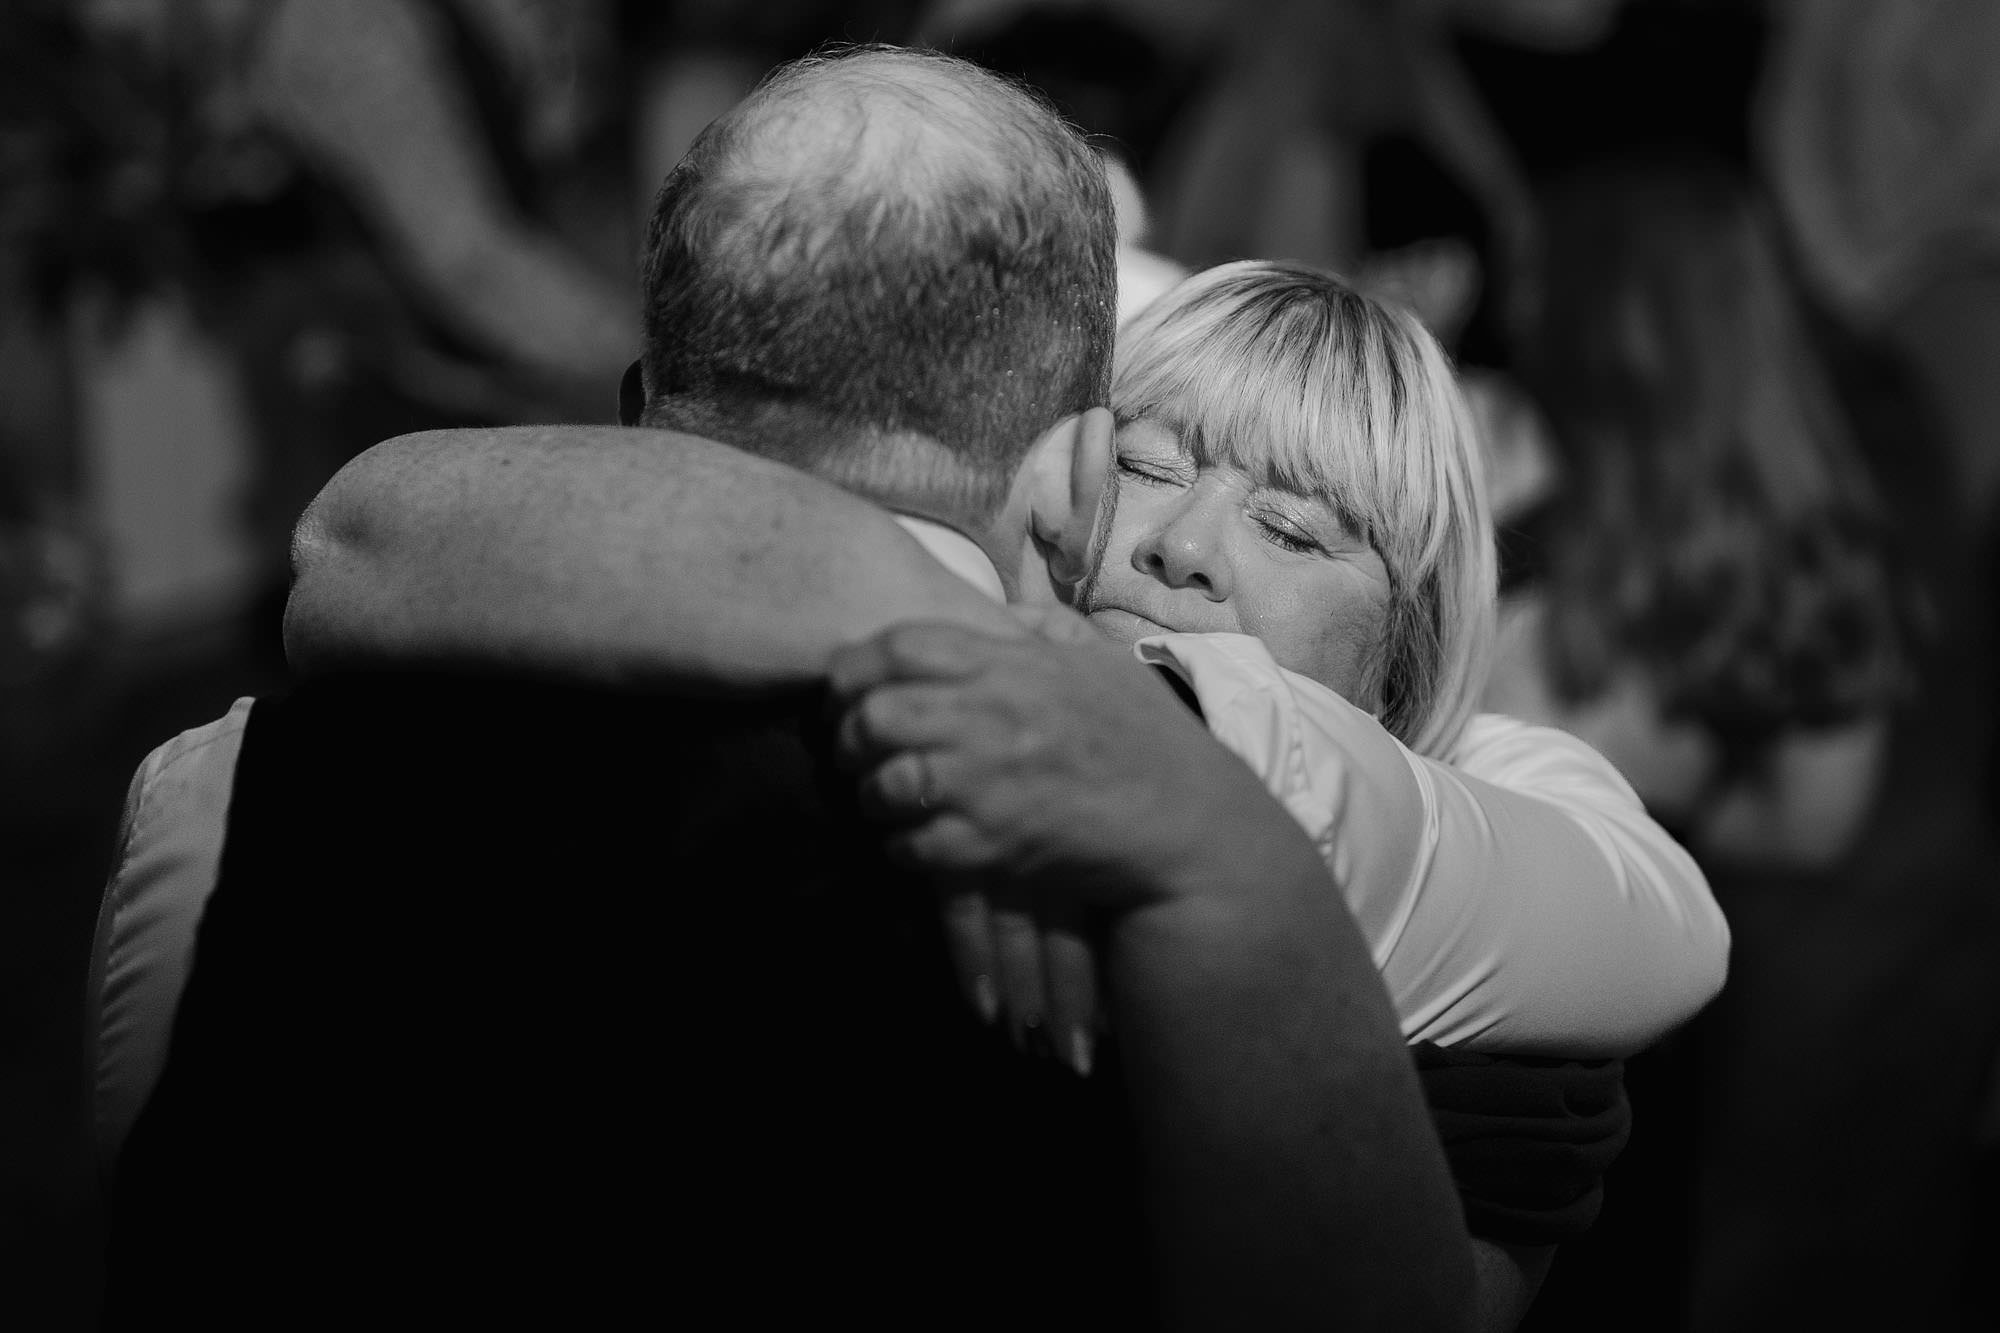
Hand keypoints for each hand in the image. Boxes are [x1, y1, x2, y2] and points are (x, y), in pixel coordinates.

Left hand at [827, 620, 1242, 903]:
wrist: (1193, 828)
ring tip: (877, 800)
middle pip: (877, 714)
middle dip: (847, 735)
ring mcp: (991, 784)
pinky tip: (912, 844)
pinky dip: (900, 847)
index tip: (842, 686)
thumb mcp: (1102, 661)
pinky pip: (913, 846)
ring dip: (869, 796)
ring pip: (885, 784)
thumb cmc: (1148, 742)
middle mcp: (994, 717)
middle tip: (848, 750)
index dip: (855, 665)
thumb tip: (993, 612)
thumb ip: (1043, 627)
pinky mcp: (995, 846)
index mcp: (1015, 664)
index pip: (902, 645)